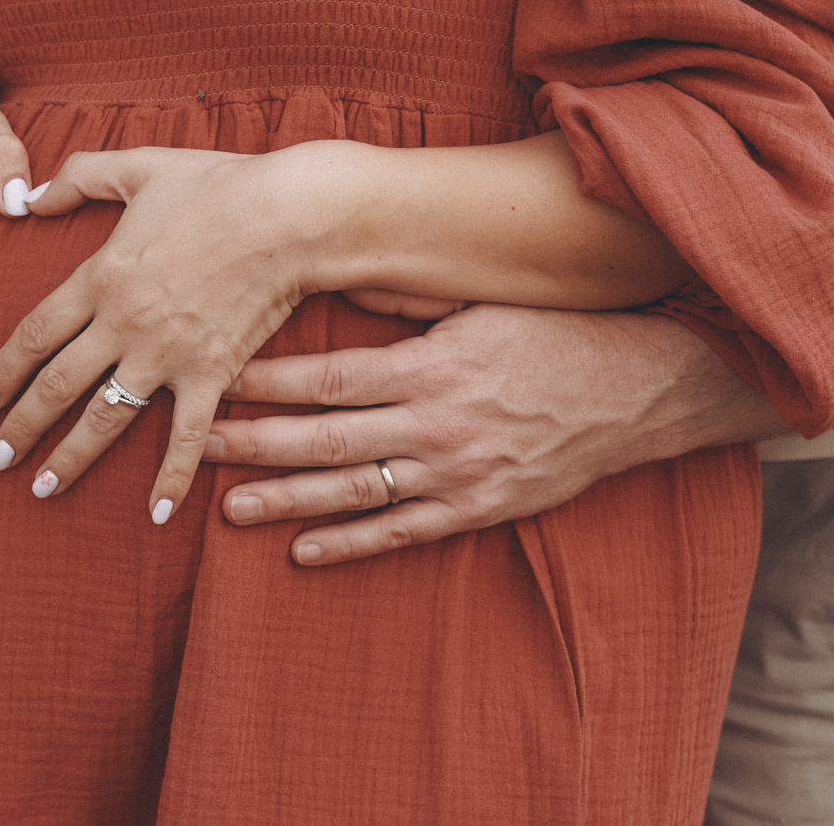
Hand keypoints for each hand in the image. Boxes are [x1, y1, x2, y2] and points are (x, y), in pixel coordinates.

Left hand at [0, 145, 320, 522]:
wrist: (289, 216)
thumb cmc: (218, 185)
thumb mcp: (138, 167)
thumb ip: (78, 176)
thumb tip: (32, 195)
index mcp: (100, 276)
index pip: (33, 334)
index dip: (1, 369)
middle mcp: (123, 323)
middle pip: (56, 385)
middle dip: (20, 426)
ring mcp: (167, 354)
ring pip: (105, 418)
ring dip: (69, 458)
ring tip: (41, 488)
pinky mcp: (212, 374)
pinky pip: (186, 437)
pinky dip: (171, 478)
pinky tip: (154, 514)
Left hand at [203, 302, 748, 563]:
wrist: (636, 392)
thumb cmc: (553, 335)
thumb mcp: (479, 305)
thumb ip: (409, 305)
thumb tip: (343, 284)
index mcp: (431, 366)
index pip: (329, 379)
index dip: (267, 384)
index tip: (216, 382)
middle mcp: (437, 424)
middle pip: (326, 439)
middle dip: (254, 444)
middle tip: (197, 447)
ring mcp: (457, 474)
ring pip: (354, 492)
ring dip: (287, 501)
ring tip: (229, 509)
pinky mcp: (479, 508)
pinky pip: (403, 533)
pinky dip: (351, 544)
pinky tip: (303, 550)